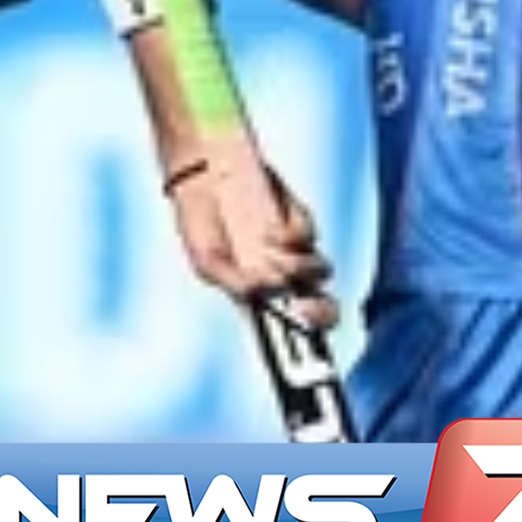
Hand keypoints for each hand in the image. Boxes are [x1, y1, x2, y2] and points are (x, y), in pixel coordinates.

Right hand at [163, 145, 335, 327]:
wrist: (205, 169)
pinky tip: (268, 232)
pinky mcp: (298, 220)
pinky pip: (310, 238)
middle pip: (321, 307)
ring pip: (321, 272)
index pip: (288, 327)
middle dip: (322, 314)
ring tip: (268, 255)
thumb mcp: (205, 258)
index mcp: (257, 294)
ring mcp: (292, 249)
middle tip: (306, 310)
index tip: (307, 351)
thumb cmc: (198, 218)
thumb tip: (265, 293)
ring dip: (298, 270)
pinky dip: (292, 238)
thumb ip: (232, 281)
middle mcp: (280, 276)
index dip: (305, 342)